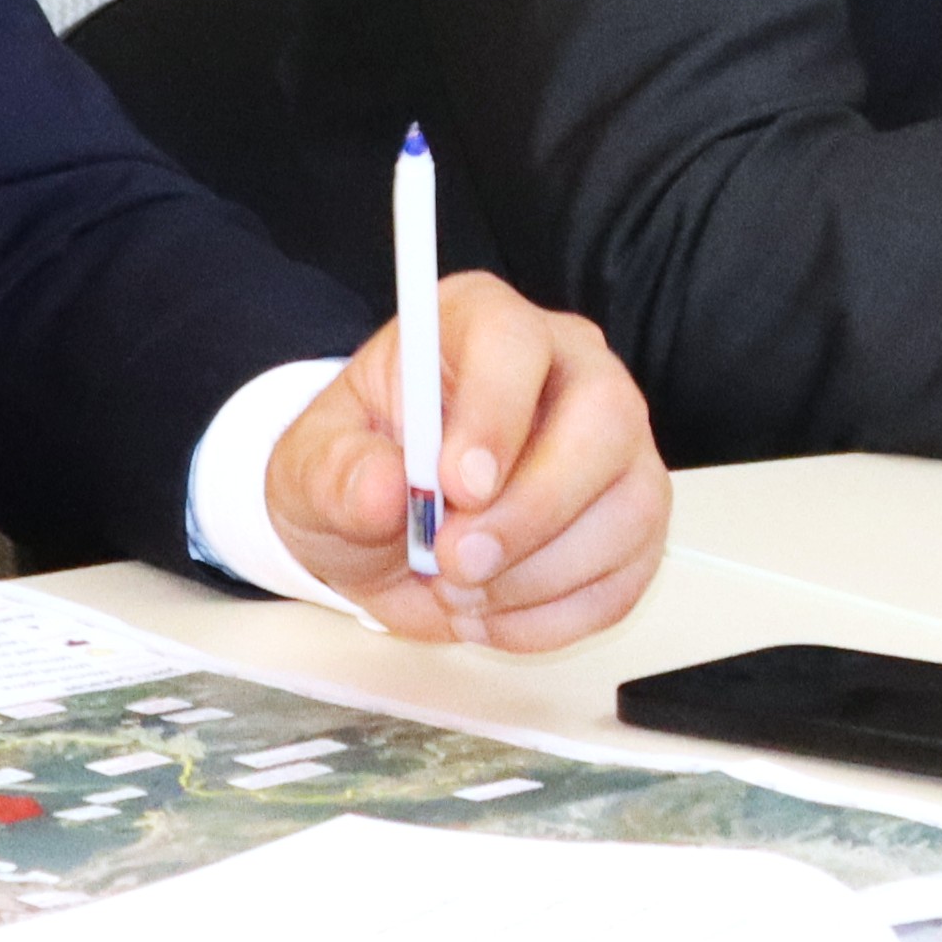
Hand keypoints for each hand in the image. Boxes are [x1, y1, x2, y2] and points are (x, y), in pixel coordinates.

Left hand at [267, 272, 671, 650]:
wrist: (382, 534)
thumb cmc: (359, 472)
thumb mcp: (311, 469)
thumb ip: (337, 473)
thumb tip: (384, 490)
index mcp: (482, 325)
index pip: (515, 342)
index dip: (495, 414)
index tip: (455, 487)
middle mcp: (568, 370)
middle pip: (606, 415)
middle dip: (533, 507)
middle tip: (456, 563)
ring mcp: (615, 447)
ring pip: (630, 505)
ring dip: (538, 574)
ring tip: (457, 591)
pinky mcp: (630, 522)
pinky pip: (625, 577)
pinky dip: (553, 617)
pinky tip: (492, 612)